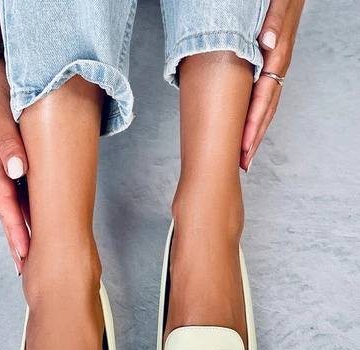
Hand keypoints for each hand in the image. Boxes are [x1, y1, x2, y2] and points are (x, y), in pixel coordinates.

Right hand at [0, 52, 29, 274]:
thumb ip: (7, 140)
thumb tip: (17, 171)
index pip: (5, 200)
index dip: (14, 227)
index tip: (24, 251)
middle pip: (8, 208)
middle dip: (16, 237)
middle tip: (25, 265)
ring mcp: (3, 161)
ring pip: (13, 200)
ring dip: (21, 224)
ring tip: (29, 250)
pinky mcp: (11, 155)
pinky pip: (19, 186)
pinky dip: (25, 205)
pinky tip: (34, 216)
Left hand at [240, 0, 304, 170]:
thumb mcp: (278, 3)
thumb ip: (274, 23)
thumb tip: (269, 43)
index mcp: (277, 55)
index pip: (264, 97)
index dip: (253, 123)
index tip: (243, 145)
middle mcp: (277, 65)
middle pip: (266, 109)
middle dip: (254, 138)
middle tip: (243, 163)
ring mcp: (274, 66)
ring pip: (266, 106)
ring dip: (255, 131)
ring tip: (245, 155)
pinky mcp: (268, 64)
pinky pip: (262, 95)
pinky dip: (255, 114)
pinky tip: (248, 127)